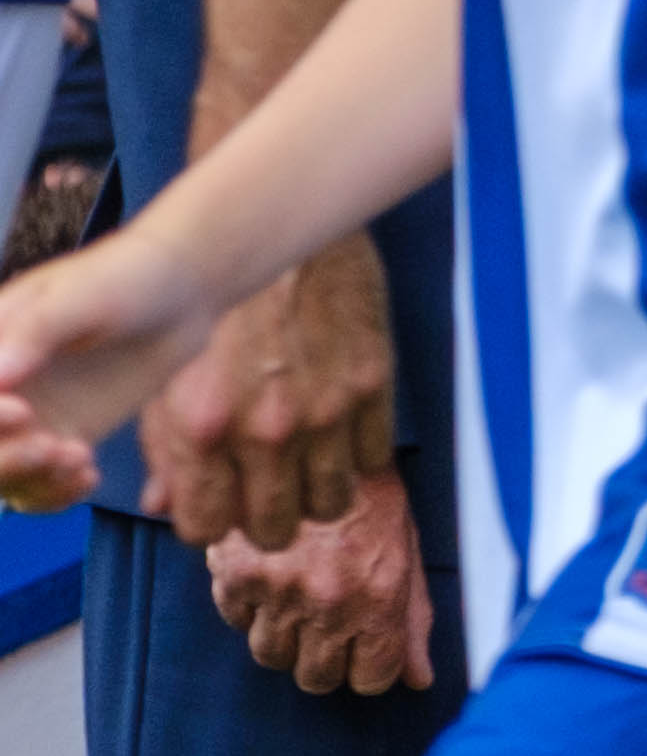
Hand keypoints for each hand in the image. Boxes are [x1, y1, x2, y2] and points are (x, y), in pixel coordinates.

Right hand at [0, 224, 231, 513]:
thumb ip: (37, 332)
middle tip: (49, 448)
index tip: (21, 413)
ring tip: (79, 459)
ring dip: (31, 480)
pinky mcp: (61, 434)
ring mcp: (26, 416)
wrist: (181, 292)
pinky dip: (54, 491)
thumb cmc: (125, 277)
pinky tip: (86, 477)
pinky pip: (41, 481)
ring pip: (4, 474)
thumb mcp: (80, 296)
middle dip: (4, 459)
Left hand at [141, 236, 391, 546]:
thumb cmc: (213, 300)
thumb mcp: (167, 372)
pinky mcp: (373, 384)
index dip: (212, 521)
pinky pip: (373, 460)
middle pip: (273, 530)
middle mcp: (265, 429)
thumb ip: (163, 448)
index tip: (221, 503)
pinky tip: (337, 430)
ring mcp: (326, 410)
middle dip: (265, 518)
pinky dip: (356, 456)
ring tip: (304, 465)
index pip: (205, 529)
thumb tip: (164, 505)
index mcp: (201, 428)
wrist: (277, 225)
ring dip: (315, 494)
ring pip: (329, 505)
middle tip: (266, 488)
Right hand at [210, 472, 436, 698]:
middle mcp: (329, 601)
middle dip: (324, 659)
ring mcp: (278, 590)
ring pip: (271, 654)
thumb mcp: (407, 549)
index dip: (368, 667)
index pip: (371, 679)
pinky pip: (236, 620)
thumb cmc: (372, 495)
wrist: (319, 438)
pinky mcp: (234, 574)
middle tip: (328, 624)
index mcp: (380, 597)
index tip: (364, 650)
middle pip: (314, 678)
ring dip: (285, 636)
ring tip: (299, 596)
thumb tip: (419, 679)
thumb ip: (413, 617)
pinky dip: (250, 607)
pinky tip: (269, 575)